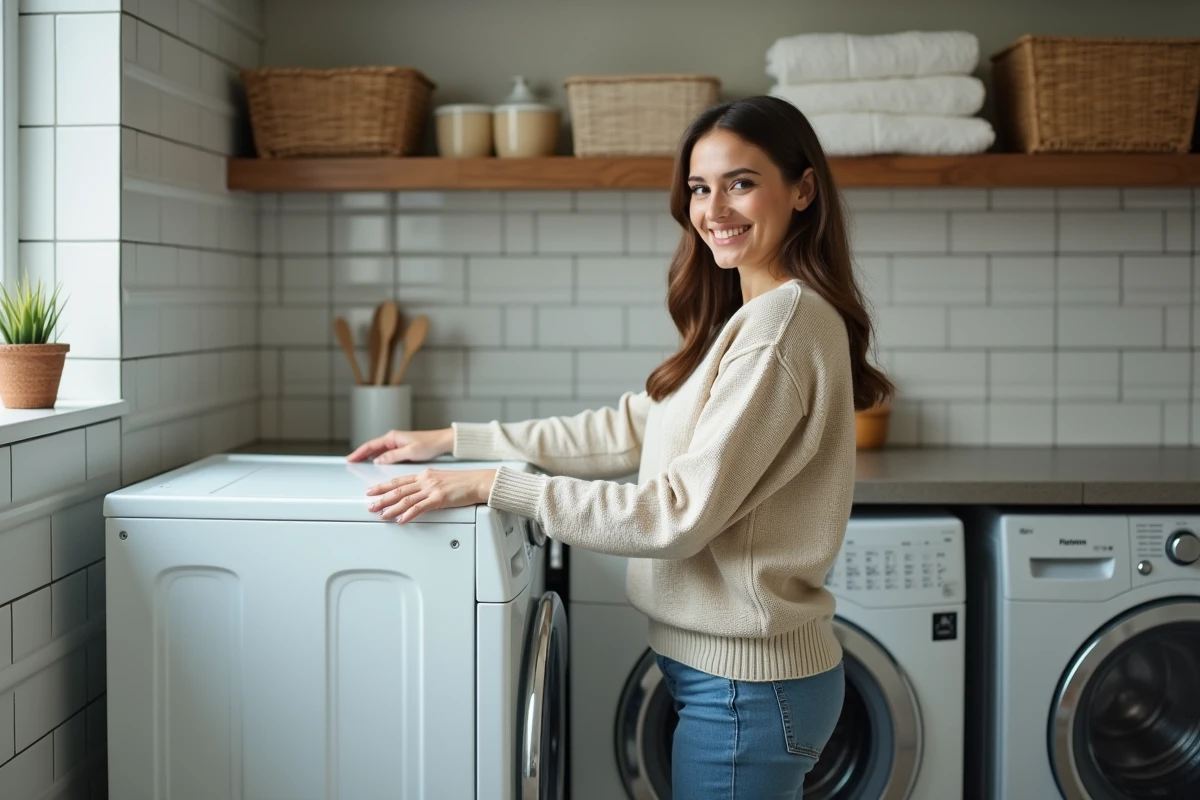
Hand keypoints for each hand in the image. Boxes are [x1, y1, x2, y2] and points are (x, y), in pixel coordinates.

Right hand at [347, 428, 453, 463]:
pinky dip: (378, 458)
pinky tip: (376, 464)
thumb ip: (393, 456)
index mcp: (393, 437)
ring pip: (378, 451)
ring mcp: (397, 444)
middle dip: (361, 455)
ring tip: (359, 464)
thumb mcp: (410, 452)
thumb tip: (378, 461)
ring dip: (369, 457)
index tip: (350, 458)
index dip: (359, 452)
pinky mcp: (402, 449)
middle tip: (350, 462)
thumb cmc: (429, 444)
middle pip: (372, 447)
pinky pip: (386, 454)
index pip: (370, 445)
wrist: (442, 442)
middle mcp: (393, 439)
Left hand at [366, 468, 497, 523]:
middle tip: (370, 505)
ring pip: (406, 499)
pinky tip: (401, 519)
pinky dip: (408, 514)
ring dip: (391, 508)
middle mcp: (426, 480)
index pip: (399, 481)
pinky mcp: (439, 498)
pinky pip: (420, 507)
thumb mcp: (442, 479)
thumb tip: (418, 494)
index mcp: (425, 475)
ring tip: (381, 515)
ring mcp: (432, 489)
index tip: (371, 490)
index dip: (383, 486)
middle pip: (398, 490)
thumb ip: (429, 485)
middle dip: (381, 498)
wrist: (479, 481)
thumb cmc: (464, 482)